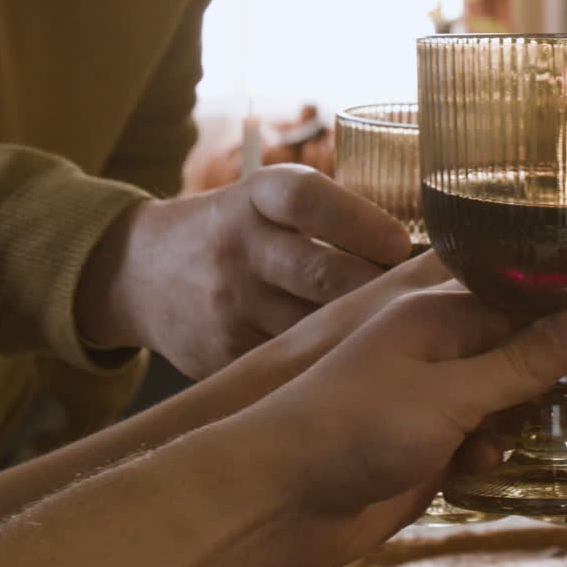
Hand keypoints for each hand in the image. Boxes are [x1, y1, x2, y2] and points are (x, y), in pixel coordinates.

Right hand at [76, 164, 409, 378]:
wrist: (139, 272)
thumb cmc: (237, 230)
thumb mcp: (266, 200)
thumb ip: (331, 212)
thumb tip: (426, 242)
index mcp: (254, 198)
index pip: (305, 199)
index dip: (357, 220)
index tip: (402, 243)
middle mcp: (238, 247)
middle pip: (316, 270)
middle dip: (373, 287)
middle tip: (421, 300)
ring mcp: (228, 305)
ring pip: (310, 326)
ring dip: (362, 332)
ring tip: (409, 336)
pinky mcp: (222, 354)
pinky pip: (290, 364)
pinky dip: (330, 366)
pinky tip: (366, 368)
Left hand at [214, 290, 566, 566]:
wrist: (273, 499)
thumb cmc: (348, 427)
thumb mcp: (443, 392)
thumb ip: (516, 364)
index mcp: (446, 313)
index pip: (542, 299)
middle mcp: (447, 347)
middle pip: (541, 346)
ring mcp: (440, 396)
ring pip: (523, 396)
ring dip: (558, 414)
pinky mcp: (433, 443)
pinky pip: (492, 436)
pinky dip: (506, 448)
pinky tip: (493, 463)